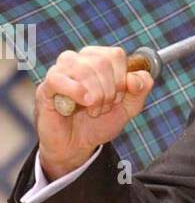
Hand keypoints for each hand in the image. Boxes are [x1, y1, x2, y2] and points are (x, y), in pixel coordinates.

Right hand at [35, 45, 153, 178]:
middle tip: (103, 108)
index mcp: (97, 59)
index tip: (117, 98)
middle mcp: (78, 60)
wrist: (77, 146)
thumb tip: (136, 77)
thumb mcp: (128, 108)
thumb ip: (140, 89)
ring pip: (83, 68)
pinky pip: (59, 78)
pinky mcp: (46, 87)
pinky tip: (81, 103)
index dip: (122, 79)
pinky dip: (75, 92)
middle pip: (102, 62)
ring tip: (92, 110)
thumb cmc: (99, 123)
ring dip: (95, 96)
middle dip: (109, 92)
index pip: (116, 55)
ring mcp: (60, 71)